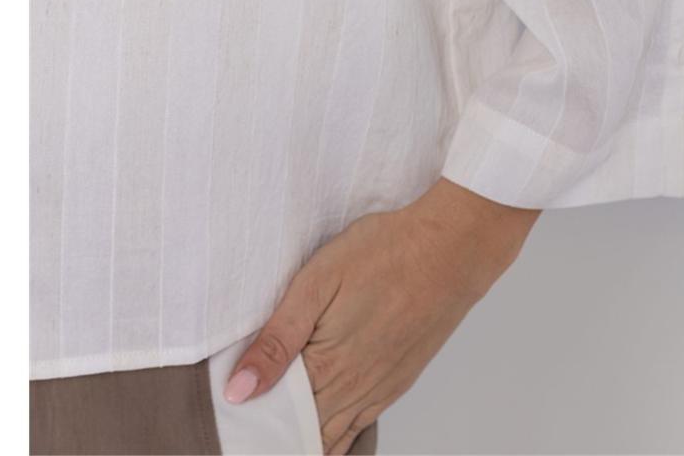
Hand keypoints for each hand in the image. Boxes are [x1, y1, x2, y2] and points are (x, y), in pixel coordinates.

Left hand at [221, 177, 539, 452]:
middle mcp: (354, 390)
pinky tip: (324, 426)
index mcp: (327, 369)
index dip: (250, 419)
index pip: (275, 418)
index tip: (231, 416)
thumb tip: (238, 391)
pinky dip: (336, 434)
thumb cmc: (386, 252)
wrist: (452, 248)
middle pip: (303, 433)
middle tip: (250, 424)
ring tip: (281, 428)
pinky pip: (359, 426)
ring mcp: (380, 389)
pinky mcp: (398, 381)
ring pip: (332, 435)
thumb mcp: (318, 282)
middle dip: (275, 432)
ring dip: (305, 435)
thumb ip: (277, 340)